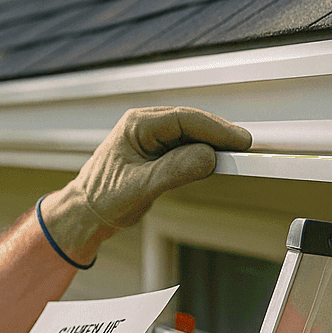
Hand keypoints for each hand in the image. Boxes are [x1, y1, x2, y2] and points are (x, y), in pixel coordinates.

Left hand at [41, 107, 252, 259]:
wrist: (86, 212)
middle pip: (191, 123)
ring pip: (191, 134)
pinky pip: (186, 147)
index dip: (216, 129)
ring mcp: (151, 137)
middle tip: (245, 149)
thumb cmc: (102, 198)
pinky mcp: (157, 151)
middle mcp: (145, 125)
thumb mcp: (140, 187)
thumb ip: (174, 171)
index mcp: (136, 124)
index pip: (184, 119)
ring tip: (234, 157)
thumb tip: (208, 157)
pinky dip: (201, 154)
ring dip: (212, 145)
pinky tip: (214, 163)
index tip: (239, 141)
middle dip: (219, 135)